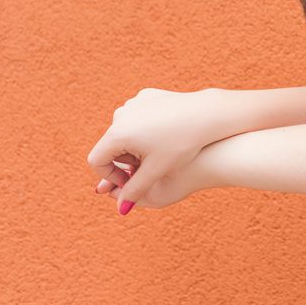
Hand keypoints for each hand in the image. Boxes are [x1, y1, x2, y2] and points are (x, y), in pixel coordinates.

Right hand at [88, 88, 224, 213]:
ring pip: (125, 131)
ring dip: (135, 146)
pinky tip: (167, 134)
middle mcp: (120, 115)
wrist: (207, 114)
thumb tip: (122, 209)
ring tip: (160, 150)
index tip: (131, 182)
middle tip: (150, 166)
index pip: (97, 161)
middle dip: (126, 161)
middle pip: (111, 146)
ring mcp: (133, 103)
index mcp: (117, 134)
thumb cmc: (182, 143)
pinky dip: (146, 129)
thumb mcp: (157, 170)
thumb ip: (135, 190)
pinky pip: (138, 117)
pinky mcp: (147, 96)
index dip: (112, 177)